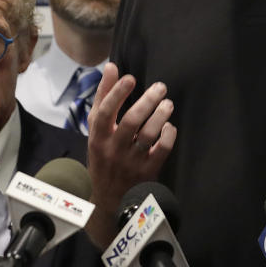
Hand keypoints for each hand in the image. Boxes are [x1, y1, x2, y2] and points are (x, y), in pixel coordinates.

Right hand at [85, 62, 176, 245]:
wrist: (108, 199)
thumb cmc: (103, 156)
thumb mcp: (96, 130)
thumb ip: (104, 98)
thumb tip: (111, 67)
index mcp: (98, 137)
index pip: (105, 112)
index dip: (117, 93)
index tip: (130, 78)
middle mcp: (113, 149)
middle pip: (131, 121)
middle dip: (147, 101)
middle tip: (160, 87)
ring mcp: (131, 162)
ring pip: (148, 135)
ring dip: (160, 116)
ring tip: (168, 103)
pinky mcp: (147, 172)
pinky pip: (161, 151)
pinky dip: (168, 136)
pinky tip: (169, 126)